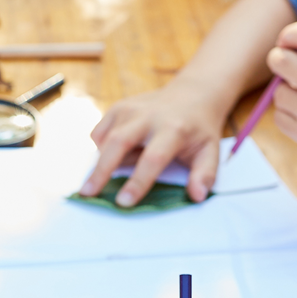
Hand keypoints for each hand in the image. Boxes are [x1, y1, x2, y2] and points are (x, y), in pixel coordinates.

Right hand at [78, 81, 231, 204]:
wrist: (192, 95)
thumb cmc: (199, 129)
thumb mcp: (210, 150)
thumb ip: (205, 174)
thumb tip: (197, 196)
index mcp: (174, 129)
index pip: (153, 158)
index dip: (138, 181)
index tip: (124, 202)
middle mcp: (149, 116)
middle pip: (118, 143)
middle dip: (101, 170)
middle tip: (86, 194)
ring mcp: (130, 109)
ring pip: (105, 140)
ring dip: (102, 163)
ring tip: (104, 178)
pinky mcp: (118, 108)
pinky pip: (99, 134)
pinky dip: (102, 149)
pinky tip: (116, 153)